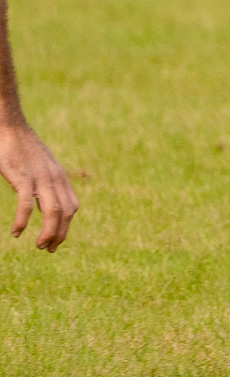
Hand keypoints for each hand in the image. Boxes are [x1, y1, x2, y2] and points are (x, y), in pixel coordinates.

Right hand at [0, 123, 77, 251]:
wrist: (10, 128)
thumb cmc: (23, 149)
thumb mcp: (40, 168)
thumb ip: (44, 185)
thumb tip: (41, 206)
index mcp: (59, 177)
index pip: (72, 206)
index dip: (66, 226)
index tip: (56, 241)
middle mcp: (54, 178)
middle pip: (65, 212)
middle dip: (60, 233)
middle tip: (49, 249)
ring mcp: (39, 178)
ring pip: (52, 210)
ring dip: (48, 231)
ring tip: (40, 245)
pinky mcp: (22, 176)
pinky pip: (26, 203)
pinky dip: (23, 220)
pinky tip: (17, 232)